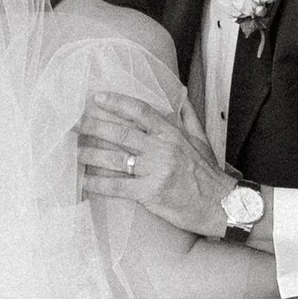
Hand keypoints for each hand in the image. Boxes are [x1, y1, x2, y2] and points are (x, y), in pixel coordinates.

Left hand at [78, 84, 229, 237]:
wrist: (222, 204)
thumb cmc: (209, 174)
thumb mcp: (202, 139)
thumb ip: (188, 117)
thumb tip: (181, 95)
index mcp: (172, 133)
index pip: (140, 111)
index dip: (116, 102)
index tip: (96, 98)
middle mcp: (162, 148)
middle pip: (121, 132)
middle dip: (94, 126)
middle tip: (75, 123)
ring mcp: (156, 170)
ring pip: (115, 158)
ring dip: (91, 154)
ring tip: (75, 151)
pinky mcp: (151, 193)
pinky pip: (118, 186)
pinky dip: (98, 184)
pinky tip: (85, 182)